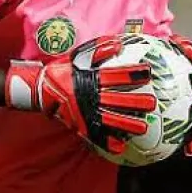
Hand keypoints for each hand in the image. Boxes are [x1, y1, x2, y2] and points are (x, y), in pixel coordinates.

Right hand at [5, 35, 155, 153]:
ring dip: (127, 124)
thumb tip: (118, 45)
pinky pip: (95, 134)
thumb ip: (98, 50)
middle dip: (135, 102)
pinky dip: (107, 142)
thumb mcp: (77, 56)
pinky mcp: (79, 124)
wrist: (39, 89)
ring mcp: (85, 111)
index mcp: (91, 78)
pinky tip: (120, 148)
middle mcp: (90, 95)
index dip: (132, 75)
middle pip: (117, 100)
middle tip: (152, 103)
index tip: (148, 74)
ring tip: (143, 129)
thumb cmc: (61, 70)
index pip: (116, 76)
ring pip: (111, 119)